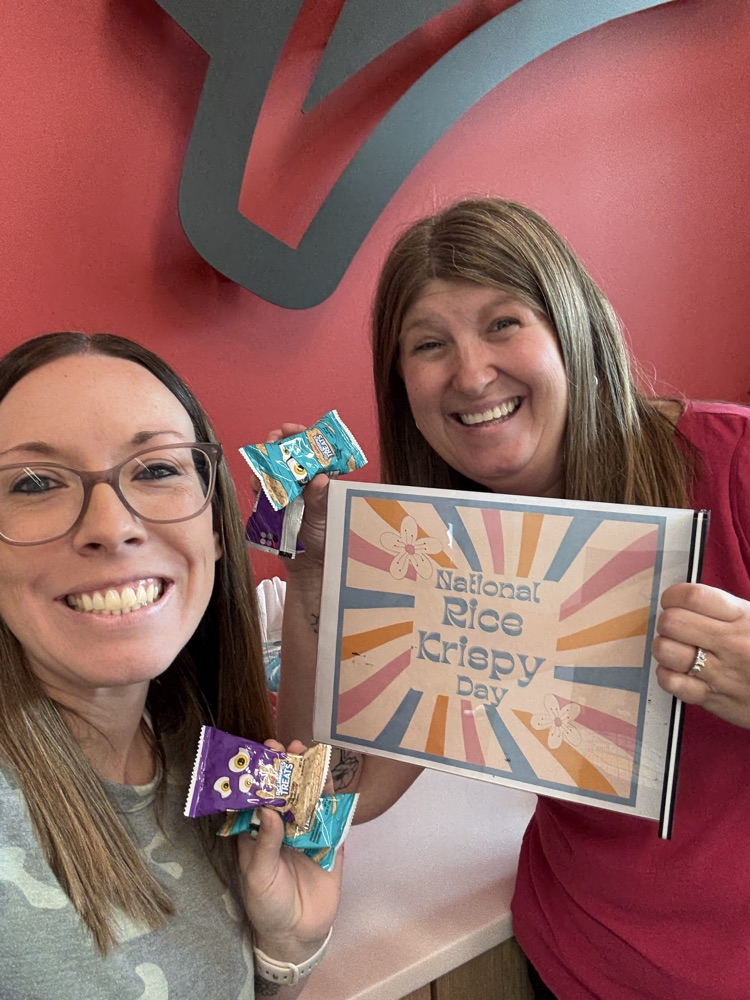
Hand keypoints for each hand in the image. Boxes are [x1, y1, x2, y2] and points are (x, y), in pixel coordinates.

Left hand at [237, 739, 341, 962]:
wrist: (298, 934)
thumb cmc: (267, 904)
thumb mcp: (259, 875)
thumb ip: (265, 842)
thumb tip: (267, 808)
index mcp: (259, 832)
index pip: (258, 796)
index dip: (260, 774)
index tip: (261, 753)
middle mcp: (282, 827)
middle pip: (285, 790)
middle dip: (286, 767)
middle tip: (287, 746)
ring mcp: (307, 832)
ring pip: (309, 797)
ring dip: (309, 775)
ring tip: (309, 752)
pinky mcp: (329, 841)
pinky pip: (331, 815)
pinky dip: (331, 796)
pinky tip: (329, 779)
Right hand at [260, 423, 329, 570]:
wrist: (309, 565)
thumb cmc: (325, 539)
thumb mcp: (326, 516)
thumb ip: (321, 499)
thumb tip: (320, 479)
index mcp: (321, 480)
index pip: (312, 451)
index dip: (302, 436)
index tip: (290, 429)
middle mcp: (302, 482)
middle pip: (288, 455)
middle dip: (279, 443)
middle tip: (273, 439)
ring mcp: (286, 492)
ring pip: (272, 468)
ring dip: (265, 460)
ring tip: (263, 460)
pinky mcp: (272, 505)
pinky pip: (262, 489)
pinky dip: (257, 482)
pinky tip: (257, 481)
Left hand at [653, 582, 749, 728]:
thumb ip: (728, 608)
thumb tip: (688, 597)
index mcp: (743, 617)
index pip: (693, 596)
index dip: (673, 595)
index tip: (673, 601)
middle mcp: (730, 643)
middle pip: (672, 622)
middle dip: (668, 621)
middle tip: (676, 627)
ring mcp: (720, 673)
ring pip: (666, 651)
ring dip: (665, 647)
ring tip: (677, 648)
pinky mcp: (712, 698)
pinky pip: (671, 683)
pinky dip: (667, 675)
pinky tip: (679, 671)